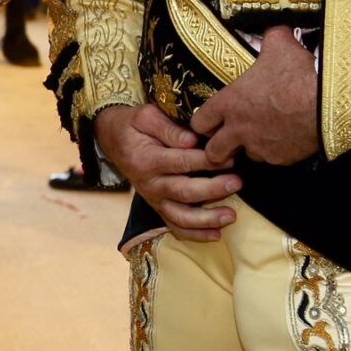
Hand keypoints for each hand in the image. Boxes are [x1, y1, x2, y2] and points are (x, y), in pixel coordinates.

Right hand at [93, 103, 240, 239]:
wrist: (113, 140)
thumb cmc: (134, 126)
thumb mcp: (145, 116)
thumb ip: (169, 128)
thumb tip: (193, 140)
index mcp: (146, 159)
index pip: (180, 162)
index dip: (206, 160)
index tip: (229, 157)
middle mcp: (149, 184)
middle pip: (184, 191)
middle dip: (213, 189)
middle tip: (237, 182)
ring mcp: (153, 199)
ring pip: (180, 216)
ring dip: (207, 219)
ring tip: (232, 216)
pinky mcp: (158, 207)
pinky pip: (175, 226)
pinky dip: (195, 234)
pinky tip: (216, 234)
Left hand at [189, 27, 320, 166]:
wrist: (327, 103)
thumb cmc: (297, 73)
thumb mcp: (279, 45)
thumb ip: (270, 36)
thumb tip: (272, 25)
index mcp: (229, 103)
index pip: (199, 122)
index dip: (203, 122)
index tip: (210, 121)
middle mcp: (239, 129)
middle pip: (214, 151)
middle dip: (218, 148)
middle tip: (226, 141)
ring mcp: (260, 147)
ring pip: (247, 155)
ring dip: (250, 147)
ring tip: (261, 135)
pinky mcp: (281, 159)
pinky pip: (273, 159)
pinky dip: (276, 152)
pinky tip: (285, 138)